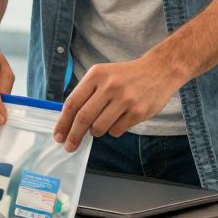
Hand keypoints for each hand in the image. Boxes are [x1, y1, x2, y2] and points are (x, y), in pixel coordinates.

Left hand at [53, 56, 179, 151]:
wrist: (160, 70)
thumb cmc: (125, 76)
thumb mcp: (103, 75)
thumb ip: (86, 94)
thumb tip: (68, 121)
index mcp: (97, 75)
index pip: (73, 103)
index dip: (63, 122)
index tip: (58, 136)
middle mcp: (110, 86)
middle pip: (84, 117)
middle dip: (74, 136)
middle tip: (69, 146)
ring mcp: (125, 99)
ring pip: (99, 127)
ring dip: (96, 132)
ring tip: (101, 124)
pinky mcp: (138, 112)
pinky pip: (116, 131)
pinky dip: (113, 130)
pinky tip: (120, 119)